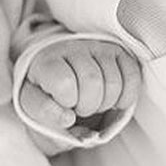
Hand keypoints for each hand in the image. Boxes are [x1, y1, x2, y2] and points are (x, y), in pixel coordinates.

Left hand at [19, 40, 140, 134]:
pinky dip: (126, 96)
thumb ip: (44, 113)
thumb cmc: (44, 90)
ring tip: (93, 104)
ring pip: (114, 81)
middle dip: (88, 106)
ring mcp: (94, 46)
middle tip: (79, 108)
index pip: (64, 82)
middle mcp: (70, 47)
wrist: (56, 73)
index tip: (63, 105)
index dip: (67, 102)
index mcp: (45, 60)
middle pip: (92, 81)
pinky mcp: (115, 51)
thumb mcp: (32, 104)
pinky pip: (132, 75)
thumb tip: (67, 118)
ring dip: (107, 103)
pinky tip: (113, 102)